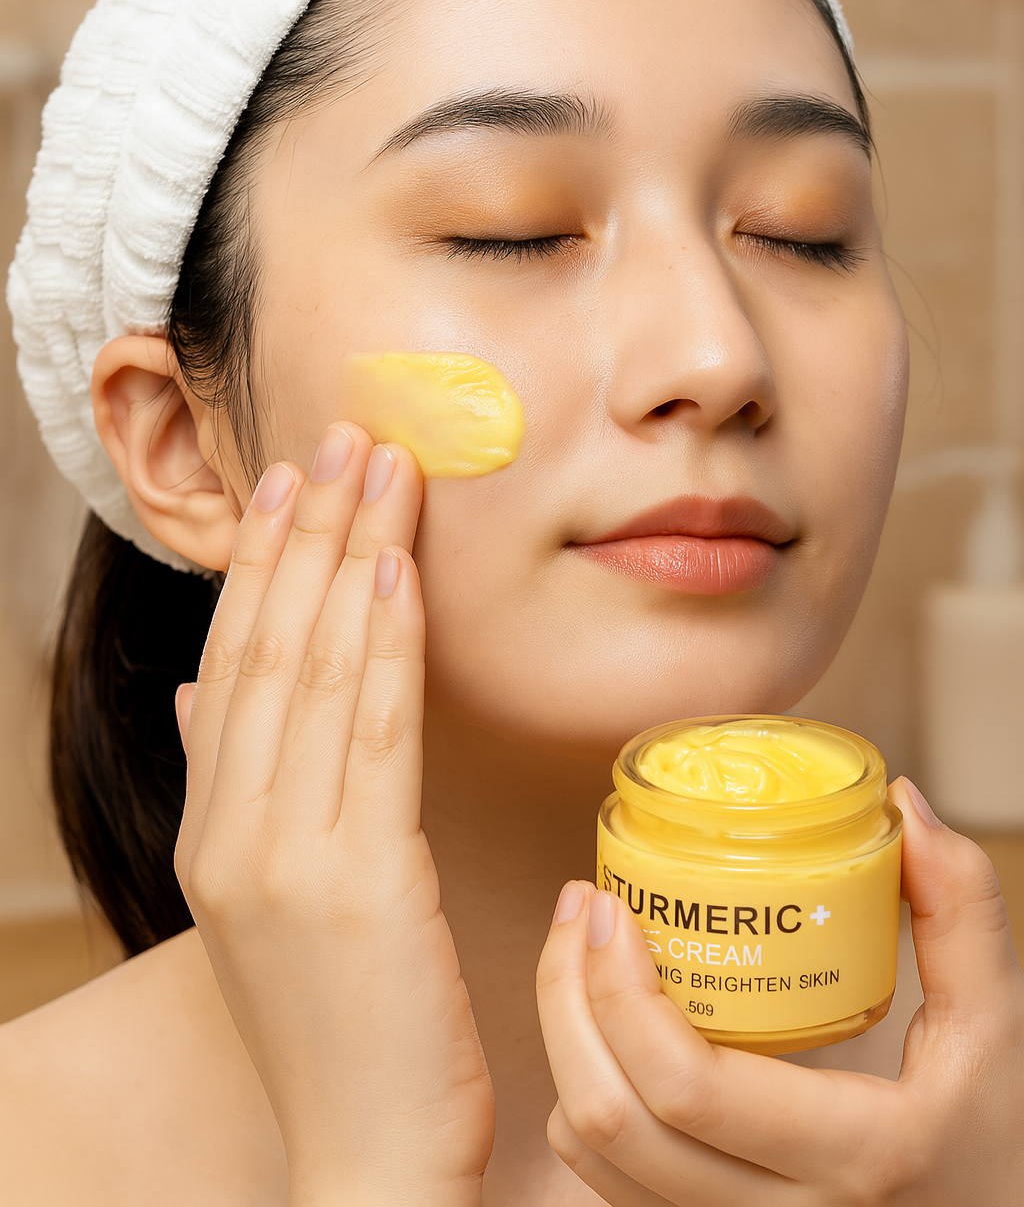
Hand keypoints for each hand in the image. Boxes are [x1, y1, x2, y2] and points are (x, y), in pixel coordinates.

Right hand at [174, 427, 492, 1206]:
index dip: (261, 565)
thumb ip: (230, 786)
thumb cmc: (337, 1021)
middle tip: (340, 439)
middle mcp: (234, 832)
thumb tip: (200, 695)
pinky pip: (375, 733)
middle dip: (307, 534)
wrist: (363, 1153)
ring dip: (351, 560)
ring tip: (380, 473)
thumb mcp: (262, 896)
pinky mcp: (360, 879)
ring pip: (317, 673)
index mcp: (212, 830)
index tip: (289, 482)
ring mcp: (286, 856)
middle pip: (269, 650)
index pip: (232, 666)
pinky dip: (387, 643)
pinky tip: (401, 573)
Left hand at [537, 776, 1023, 1205]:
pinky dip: (584, 1102)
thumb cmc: (993, 1140)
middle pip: (613, 1119)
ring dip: (562, 1045)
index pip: (688, 1086)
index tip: (609, 905)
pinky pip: (609, 1187)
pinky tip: (602, 1032)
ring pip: (594, 1158)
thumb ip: (962, 911)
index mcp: (856, 1152)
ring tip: (576, 955)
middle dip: (565, 998)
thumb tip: (903, 805)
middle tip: (579, 909)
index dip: (619, 991)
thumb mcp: (1000, 1029)